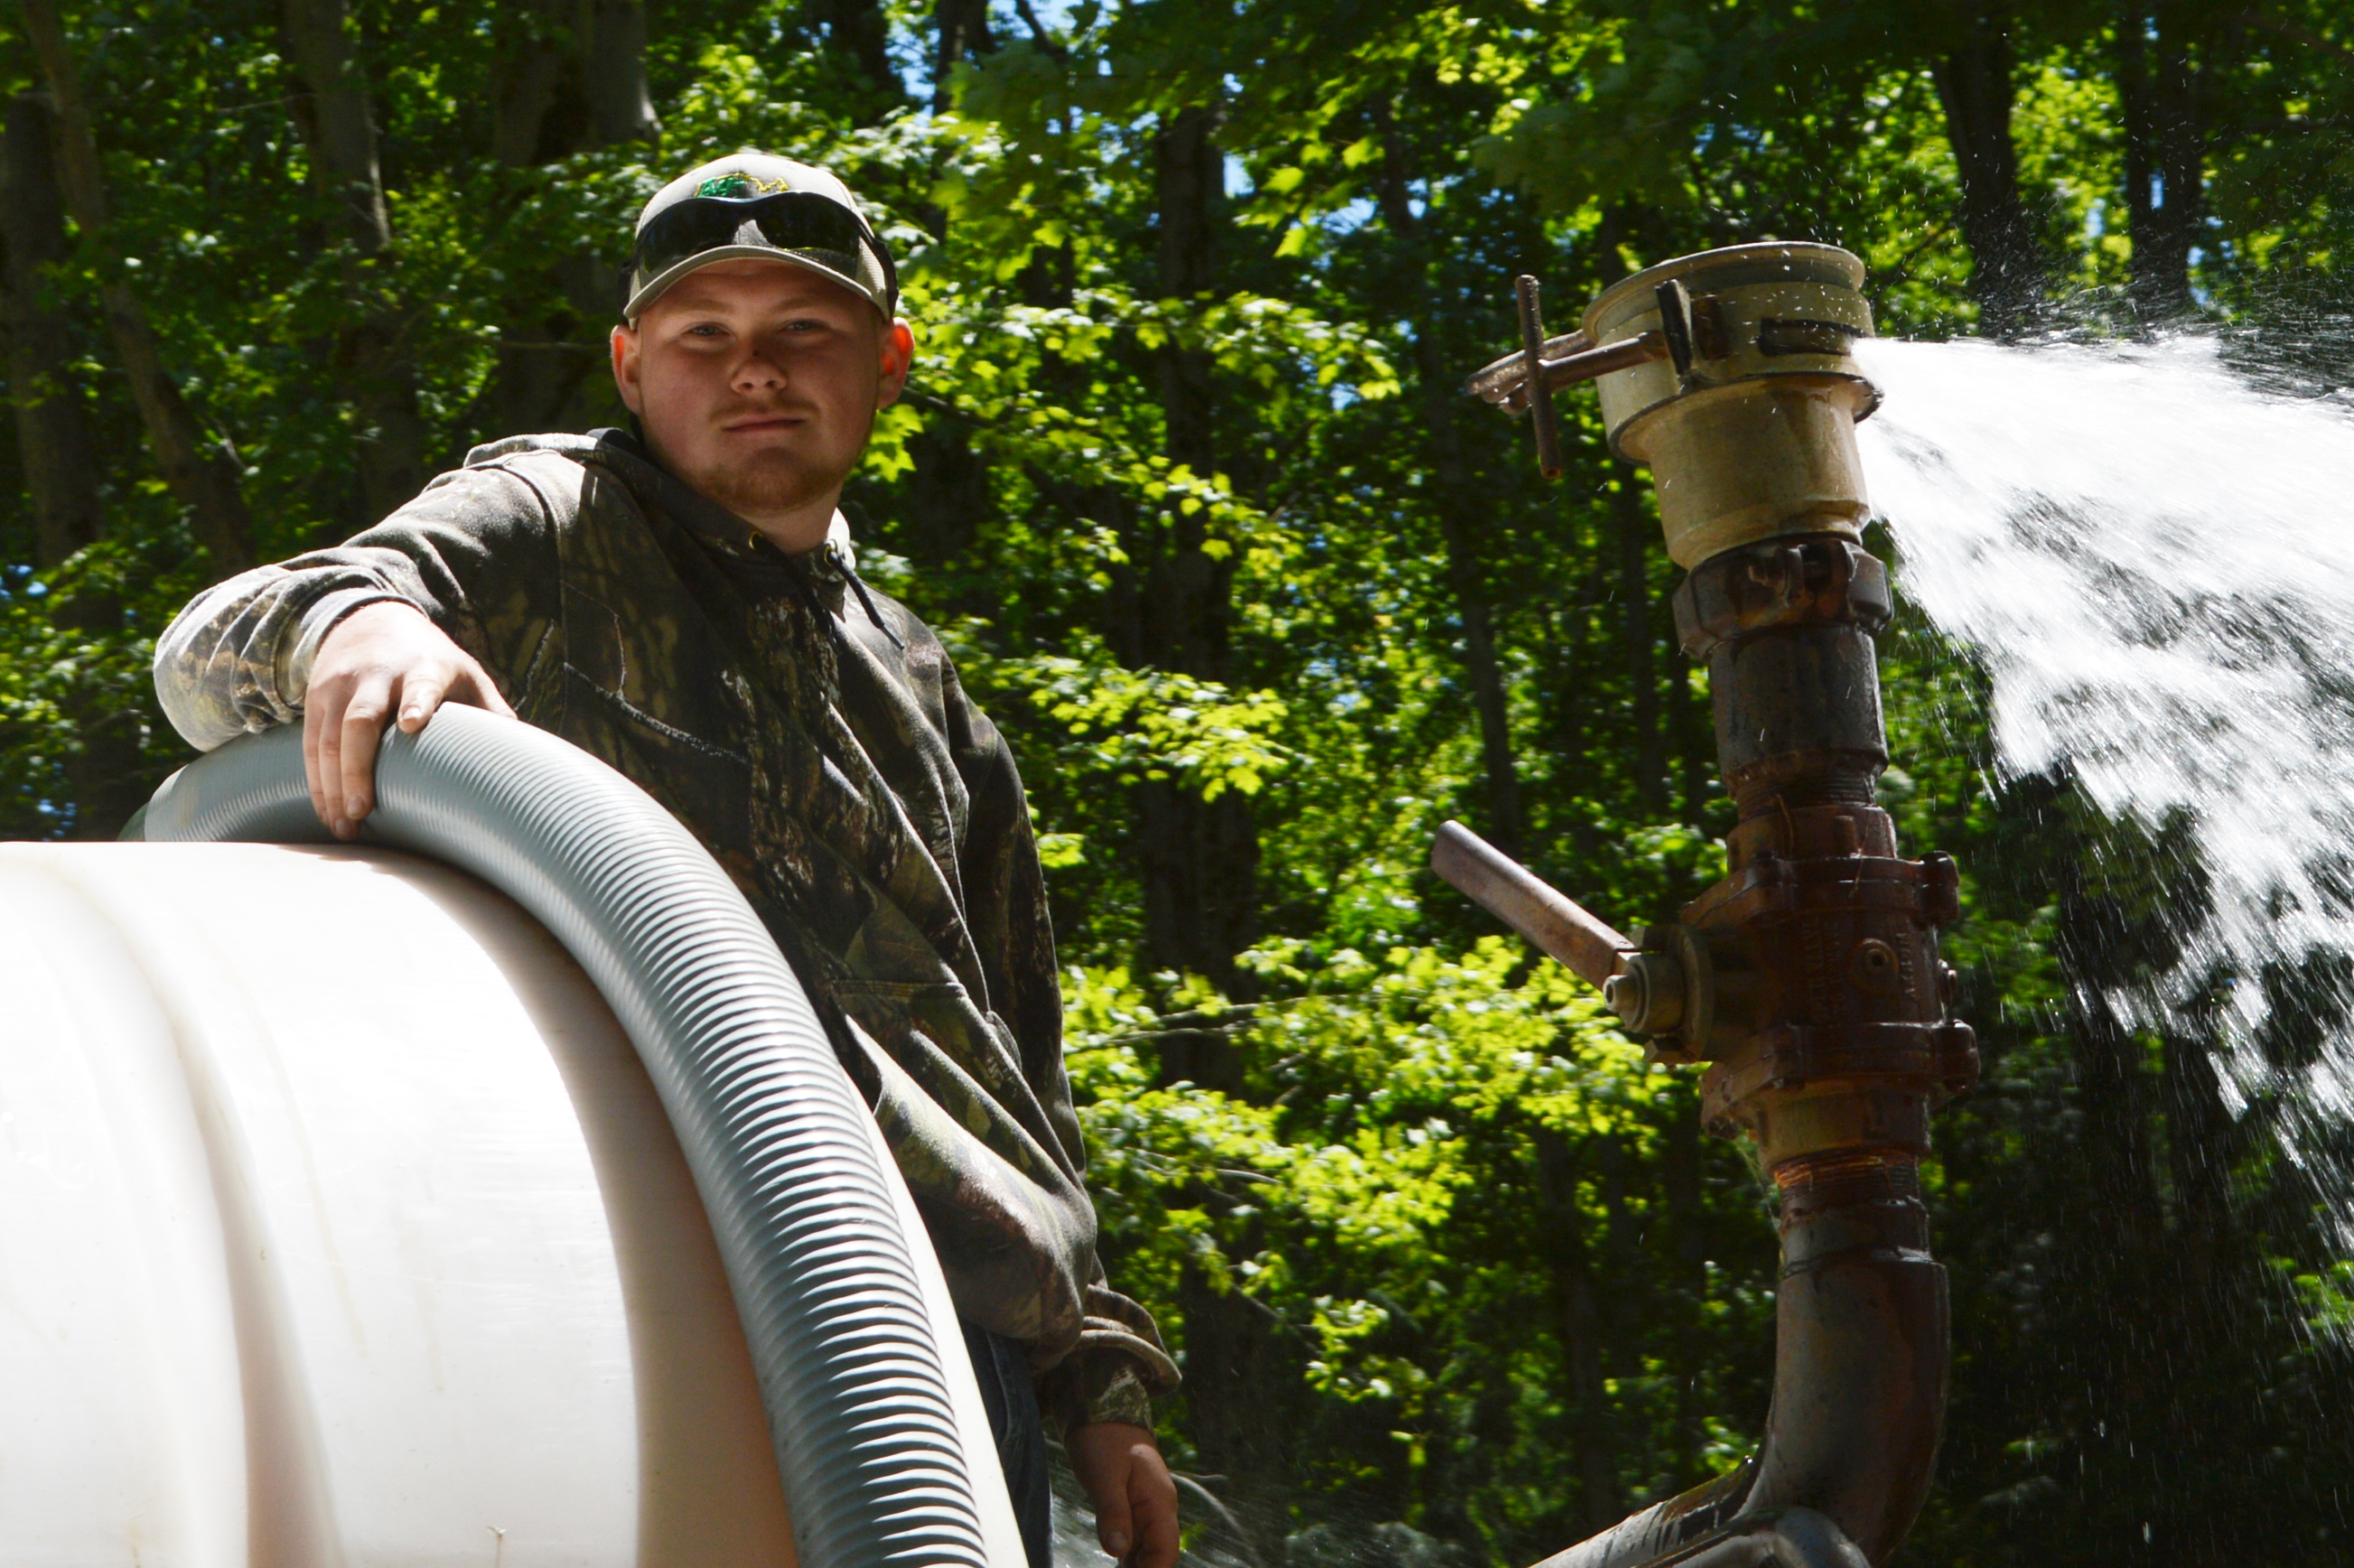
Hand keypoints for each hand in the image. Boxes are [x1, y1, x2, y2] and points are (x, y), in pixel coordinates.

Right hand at [303, 600, 512, 839]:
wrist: (370, 620)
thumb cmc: (431, 661)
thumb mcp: (466, 675)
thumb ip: (491, 712)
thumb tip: (525, 760)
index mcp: (424, 667)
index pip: (420, 684)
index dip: (417, 702)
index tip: (412, 724)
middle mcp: (377, 674)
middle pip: (360, 720)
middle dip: (358, 768)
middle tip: (362, 811)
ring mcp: (341, 686)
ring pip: (328, 738)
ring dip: (333, 786)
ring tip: (344, 827)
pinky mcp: (316, 700)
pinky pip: (311, 745)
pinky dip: (317, 782)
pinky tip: (328, 812)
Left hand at [1066, 1421, 1178, 1567]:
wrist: (1100, 1413)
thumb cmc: (1103, 1439)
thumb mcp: (1104, 1475)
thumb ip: (1113, 1512)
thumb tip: (1117, 1551)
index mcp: (1159, 1502)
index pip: (1166, 1552)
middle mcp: (1158, 1510)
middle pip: (1157, 1556)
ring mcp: (1146, 1510)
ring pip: (1145, 1552)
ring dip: (1133, 1567)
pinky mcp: (1131, 1509)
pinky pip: (1133, 1542)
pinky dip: (1125, 1557)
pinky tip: (1115, 1567)